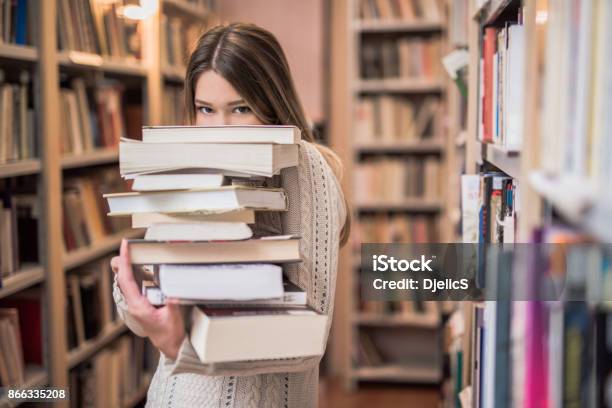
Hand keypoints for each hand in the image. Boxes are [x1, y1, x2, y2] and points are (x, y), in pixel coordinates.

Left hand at [111, 240, 184, 359]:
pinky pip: (134, 286)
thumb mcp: (173, 320)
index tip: (125, 248)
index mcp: (138, 307)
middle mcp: (134, 304)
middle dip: (122, 261)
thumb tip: (171, 295)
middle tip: (125, 245)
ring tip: (129, 252)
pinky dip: (133, 274)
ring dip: (127, 266)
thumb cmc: (171, 335)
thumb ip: (171, 307)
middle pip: (123, 278)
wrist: (171, 346)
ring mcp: (136, 305)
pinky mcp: (141, 305)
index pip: (127, 280)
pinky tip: (137, 268)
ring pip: (127, 282)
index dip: (125, 262)